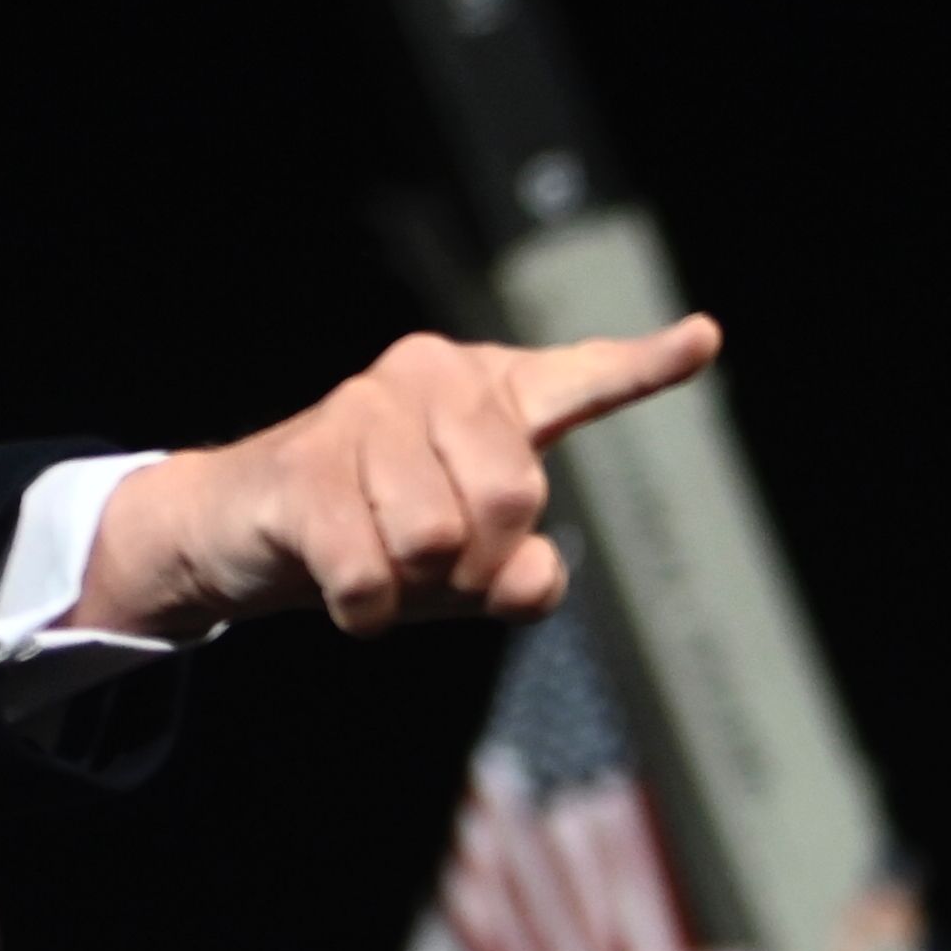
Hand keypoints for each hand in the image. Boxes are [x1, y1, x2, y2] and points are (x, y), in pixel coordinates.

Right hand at [71, 316, 721, 638]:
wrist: (247, 531)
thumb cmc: (376, 536)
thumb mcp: (466, 572)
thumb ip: (521, 580)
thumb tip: (535, 576)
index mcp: (488, 394)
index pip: (581, 380)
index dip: (644, 367)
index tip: (703, 340)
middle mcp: (431, 376)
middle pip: (513, 495)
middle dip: (477, 562)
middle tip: (432, 566)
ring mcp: (364, 411)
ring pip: (437, 539)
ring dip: (412, 587)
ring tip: (380, 564)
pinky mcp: (306, 463)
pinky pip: (371, 572)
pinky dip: (365, 610)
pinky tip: (344, 590)